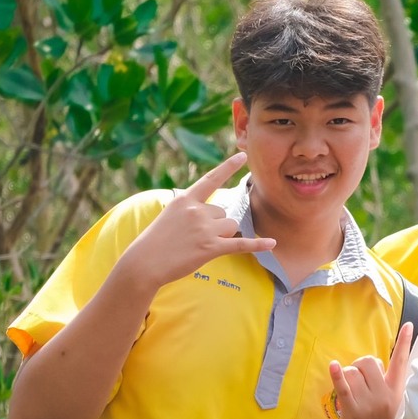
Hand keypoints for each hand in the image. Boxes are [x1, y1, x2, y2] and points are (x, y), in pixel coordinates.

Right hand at [109, 152, 277, 291]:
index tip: (242, 156)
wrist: (144, 262)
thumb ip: (193, 209)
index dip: (228, 167)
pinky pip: (240, 244)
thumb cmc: (157, 240)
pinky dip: (258, 245)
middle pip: (224, 213)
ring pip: (230, 226)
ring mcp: (204, 229)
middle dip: (216, 225)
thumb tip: (219, 214)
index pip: (211, 179)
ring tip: (199, 245)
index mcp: (186, 199)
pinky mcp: (210, 248)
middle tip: (193, 237)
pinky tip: (272, 243)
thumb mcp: (171, 214)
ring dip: (222, 236)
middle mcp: (197, 211)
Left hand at [330, 322, 413, 418]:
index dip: (404, 343)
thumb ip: (382, 385)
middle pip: (368, 361)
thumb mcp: (388, 406)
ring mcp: (370, 404)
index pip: (401, 362)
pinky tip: (333, 366)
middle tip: (355, 384)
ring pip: (352, 372)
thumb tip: (369, 363)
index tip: (407, 324)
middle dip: (357, 367)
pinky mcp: (354, 412)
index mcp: (395, 392)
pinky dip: (337, 376)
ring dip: (344, 379)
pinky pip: (344, 387)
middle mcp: (385, 395)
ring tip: (347, 395)